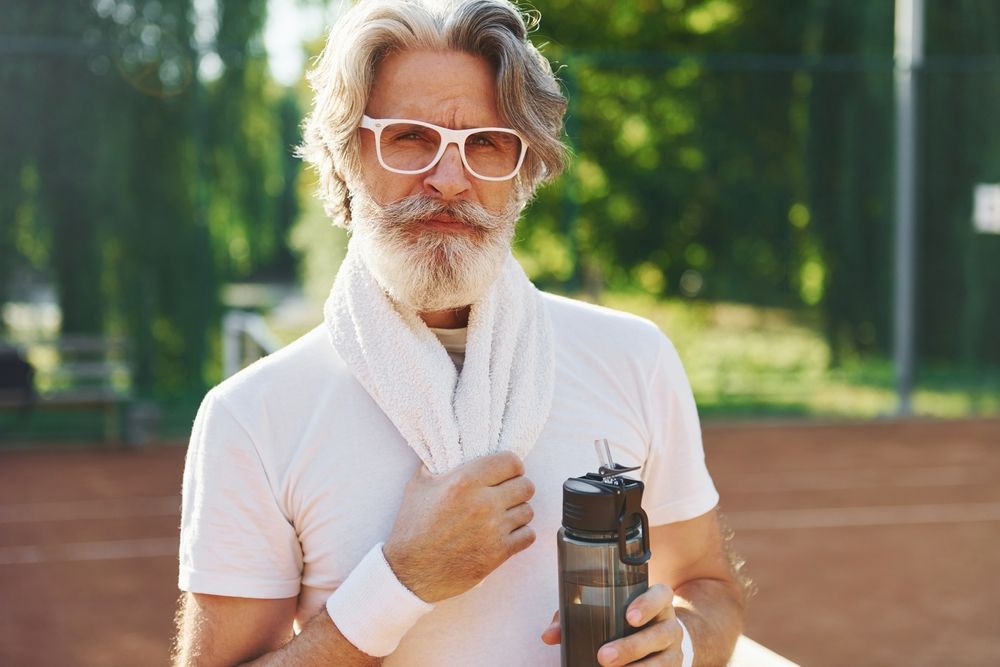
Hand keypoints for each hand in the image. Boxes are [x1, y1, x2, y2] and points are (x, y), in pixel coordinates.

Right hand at [383, 451, 535, 602]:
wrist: (410, 571)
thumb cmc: (413, 528)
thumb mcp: (418, 486)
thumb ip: (437, 465)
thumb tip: (449, 452)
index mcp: (465, 481)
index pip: (511, 462)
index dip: (511, 466)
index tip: (506, 472)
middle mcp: (483, 503)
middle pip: (526, 486)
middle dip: (517, 488)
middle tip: (506, 494)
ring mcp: (493, 529)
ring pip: (528, 511)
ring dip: (518, 512)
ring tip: (503, 515)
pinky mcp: (499, 553)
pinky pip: (528, 535)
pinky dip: (520, 534)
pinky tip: (506, 534)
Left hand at [541, 584, 685, 665]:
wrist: (661, 637)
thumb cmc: (623, 617)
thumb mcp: (607, 609)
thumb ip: (576, 615)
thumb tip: (548, 635)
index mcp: (658, 600)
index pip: (661, 594)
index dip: (648, 604)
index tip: (629, 617)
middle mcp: (670, 623)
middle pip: (660, 633)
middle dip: (632, 646)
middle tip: (603, 656)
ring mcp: (673, 648)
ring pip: (663, 660)